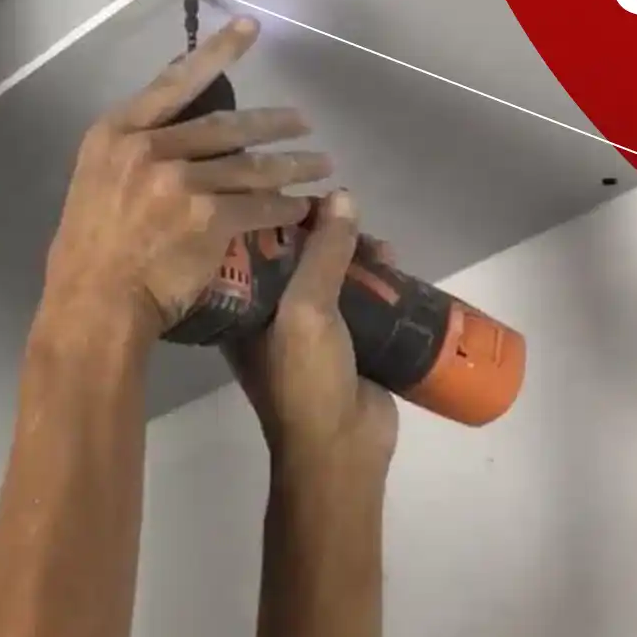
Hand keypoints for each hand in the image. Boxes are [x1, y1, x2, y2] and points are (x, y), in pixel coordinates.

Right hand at [44, 18, 330, 333]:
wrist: (94, 303)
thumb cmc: (93, 248)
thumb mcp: (99, 179)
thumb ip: (138, 148)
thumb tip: (181, 127)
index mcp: (117, 133)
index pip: (175, 81)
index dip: (217, 53)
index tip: (250, 28)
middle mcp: (147, 149)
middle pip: (226, 125)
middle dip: (273, 123)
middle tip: (304, 122)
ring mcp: (179, 182)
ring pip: (251, 166)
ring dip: (292, 165)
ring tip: (320, 164)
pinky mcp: (206, 217)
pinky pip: (258, 205)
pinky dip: (284, 206)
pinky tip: (302, 207)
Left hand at [225, 190, 398, 463]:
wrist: (341, 447)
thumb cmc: (307, 379)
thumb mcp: (308, 309)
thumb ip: (324, 252)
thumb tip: (342, 196)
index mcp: (241, 308)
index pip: (251, 246)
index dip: (276, 214)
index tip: (308, 188)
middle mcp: (268, 315)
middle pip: (296, 255)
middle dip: (328, 233)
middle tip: (358, 222)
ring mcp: (308, 329)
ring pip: (331, 273)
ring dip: (357, 255)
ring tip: (385, 248)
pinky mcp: (345, 341)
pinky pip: (357, 297)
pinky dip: (375, 279)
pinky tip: (394, 266)